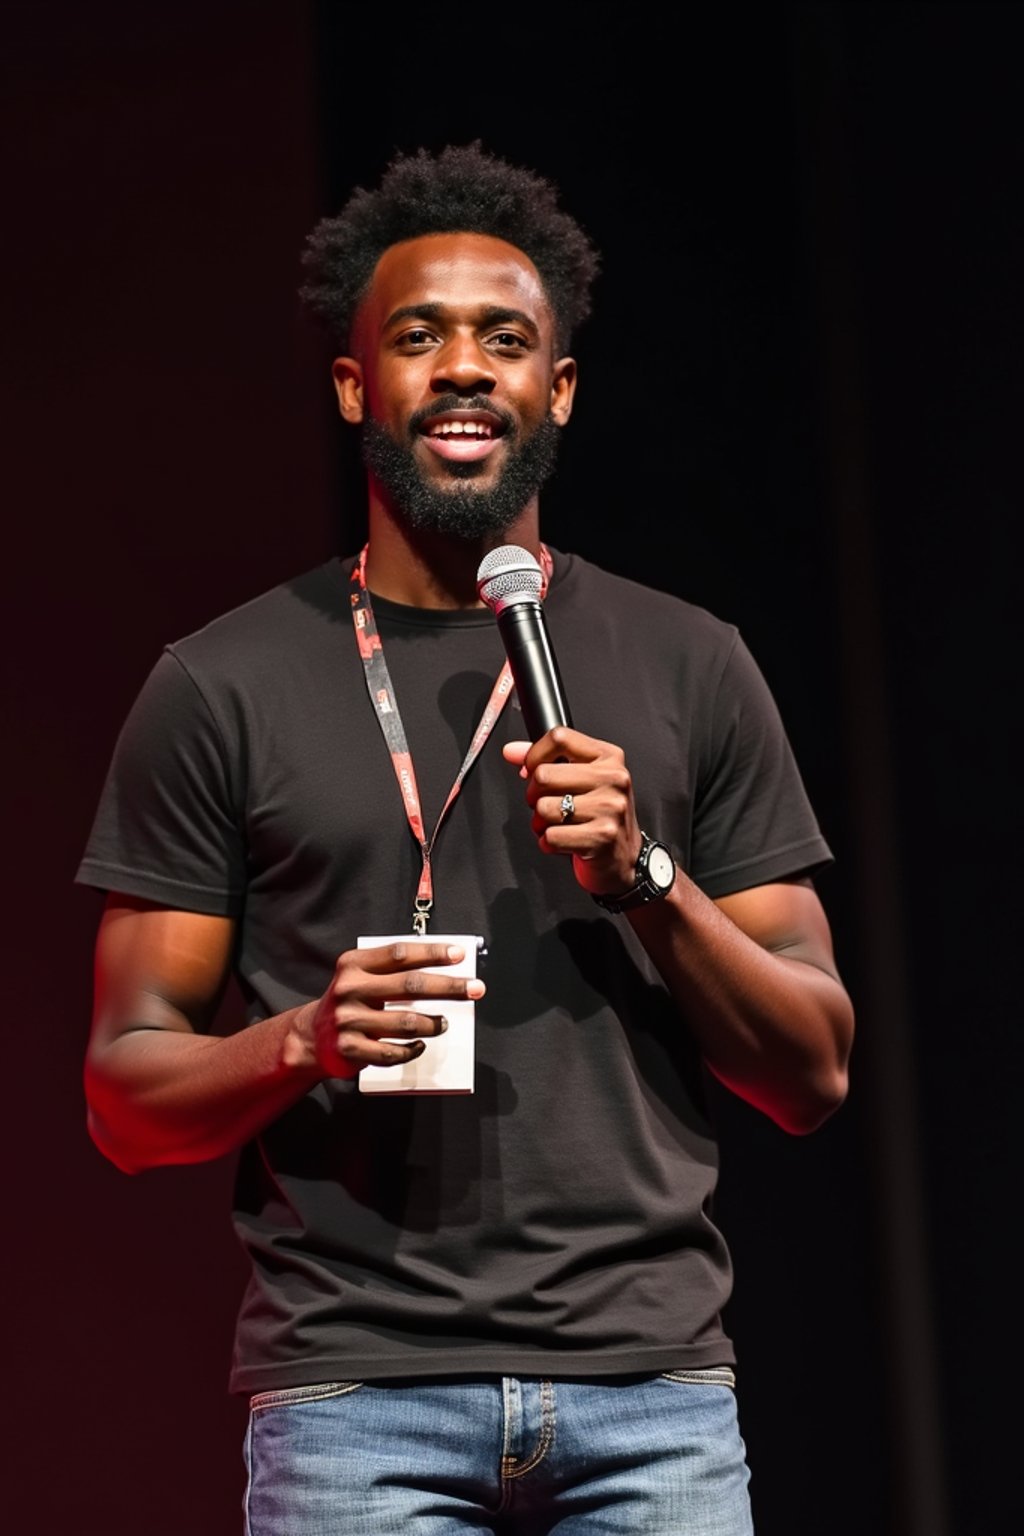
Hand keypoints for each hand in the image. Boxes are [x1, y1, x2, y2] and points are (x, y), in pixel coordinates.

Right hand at [294, 941, 484, 1078]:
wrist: (311, 1036)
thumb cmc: (350, 1001)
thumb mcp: (362, 976)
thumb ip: (393, 970)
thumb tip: (444, 968)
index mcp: (354, 964)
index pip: (400, 954)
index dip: (433, 953)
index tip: (460, 955)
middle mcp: (350, 989)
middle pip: (410, 986)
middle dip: (449, 986)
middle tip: (476, 988)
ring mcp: (349, 1021)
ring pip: (407, 1022)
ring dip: (434, 1023)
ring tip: (444, 1022)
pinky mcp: (351, 1049)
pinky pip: (394, 1052)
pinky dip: (414, 1048)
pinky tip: (421, 1043)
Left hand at [502, 727, 642, 897]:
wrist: (626, 858)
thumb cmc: (600, 816)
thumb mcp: (580, 780)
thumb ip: (546, 760)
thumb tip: (511, 751)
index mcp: (608, 757)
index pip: (559, 737)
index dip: (535, 755)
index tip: (533, 770)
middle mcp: (613, 779)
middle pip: (544, 775)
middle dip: (534, 796)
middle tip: (547, 804)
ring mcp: (609, 808)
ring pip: (543, 808)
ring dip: (540, 823)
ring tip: (558, 825)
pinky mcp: (601, 836)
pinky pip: (551, 836)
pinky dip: (548, 843)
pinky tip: (564, 841)